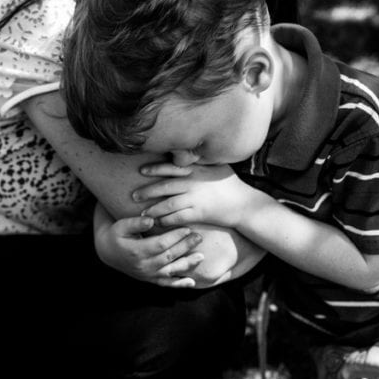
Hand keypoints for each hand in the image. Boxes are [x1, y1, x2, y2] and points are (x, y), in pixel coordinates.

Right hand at [93, 204, 204, 287]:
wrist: (107, 252)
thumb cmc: (116, 235)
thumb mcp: (120, 226)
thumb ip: (135, 223)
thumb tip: (151, 219)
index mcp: (136, 251)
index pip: (160, 244)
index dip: (175, 237)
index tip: (187, 228)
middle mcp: (143, 265)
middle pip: (168, 256)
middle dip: (185, 247)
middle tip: (199, 237)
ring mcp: (147, 274)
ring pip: (170, 271)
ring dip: (186, 264)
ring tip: (201, 256)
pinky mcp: (149, 279)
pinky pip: (165, 284)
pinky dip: (179, 284)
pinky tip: (191, 282)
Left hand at [133, 162, 253, 228]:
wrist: (245, 205)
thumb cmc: (231, 185)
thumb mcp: (217, 167)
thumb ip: (201, 162)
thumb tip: (187, 154)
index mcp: (196, 170)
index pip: (171, 167)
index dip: (155, 168)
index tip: (141, 171)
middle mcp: (193, 183)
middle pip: (164, 186)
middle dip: (147, 191)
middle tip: (133, 196)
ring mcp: (195, 198)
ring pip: (168, 204)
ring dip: (153, 209)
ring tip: (142, 215)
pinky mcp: (199, 213)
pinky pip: (177, 217)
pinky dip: (165, 221)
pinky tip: (158, 223)